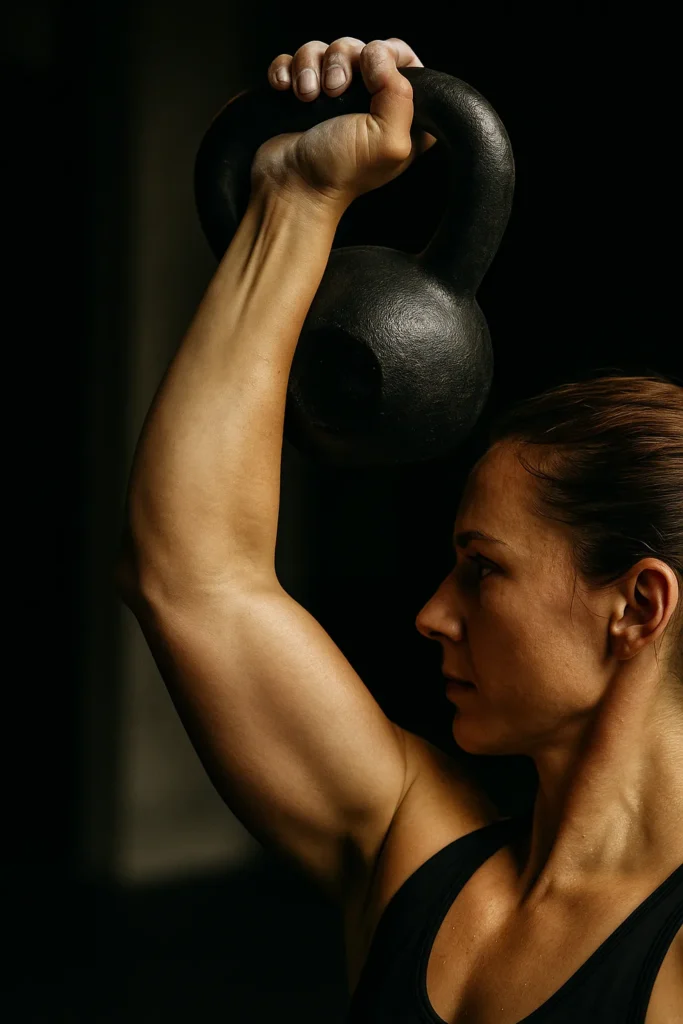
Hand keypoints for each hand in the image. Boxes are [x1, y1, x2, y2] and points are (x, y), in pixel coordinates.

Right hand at [252, 37, 436, 213]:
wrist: (290, 185)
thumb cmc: (338, 171)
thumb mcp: (387, 140)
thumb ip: (399, 93)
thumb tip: (377, 55)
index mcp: (400, 116)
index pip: (406, 61)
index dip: (389, 55)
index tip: (372, 70)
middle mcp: (369, 103)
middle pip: (362, 48)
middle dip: (343, 60)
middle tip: (334, 91)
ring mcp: (334, 97)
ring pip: (326, 50)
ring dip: (311, 66)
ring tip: (308, 96)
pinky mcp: (302, 93)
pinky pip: (295, 59)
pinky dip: (288, 69)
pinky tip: (287, 90)